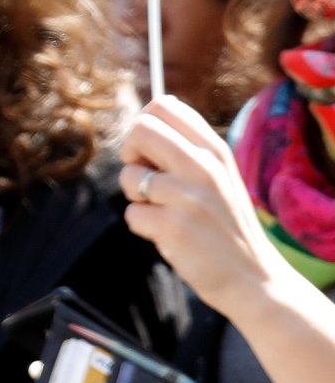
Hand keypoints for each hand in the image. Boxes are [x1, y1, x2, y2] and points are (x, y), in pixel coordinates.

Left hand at [120, 95, 277, 323]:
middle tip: (143, 179)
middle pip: (139, 130)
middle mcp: (203, 166)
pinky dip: (141, 227)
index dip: (144, 126)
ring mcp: (187, 197)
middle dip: (130, 154)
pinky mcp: (173, 228)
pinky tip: (166, 236)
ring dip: (135, 197)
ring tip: (162, 213)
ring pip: (129, 177)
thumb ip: (188, 150)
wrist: (253, 276)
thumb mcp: (219, 176)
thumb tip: (141, 128)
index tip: (149, 151)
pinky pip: (132, 215)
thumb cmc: (226, 226)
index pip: (163, 106)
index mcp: (213, 148)